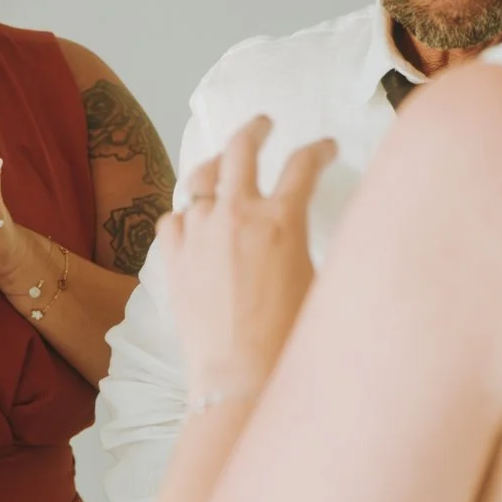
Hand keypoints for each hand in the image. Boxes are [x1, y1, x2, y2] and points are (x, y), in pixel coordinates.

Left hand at [156, 117, 335, 397]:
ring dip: (216, 165)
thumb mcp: (319, 282)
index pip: (305, 163)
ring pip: (201, 177)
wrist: (240, 377)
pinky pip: (174, 217)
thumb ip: (311, 243)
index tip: (326, 147)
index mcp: (282, 219)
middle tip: (264, 124)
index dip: (320, 149)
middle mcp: (237, 215)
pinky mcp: (174, 259)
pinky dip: (186, 212)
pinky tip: (194, 218)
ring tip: (222, 164)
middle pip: (242, 148)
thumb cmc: (290, 339)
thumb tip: (315, 227)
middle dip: (256, 128)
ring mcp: (200, 233)